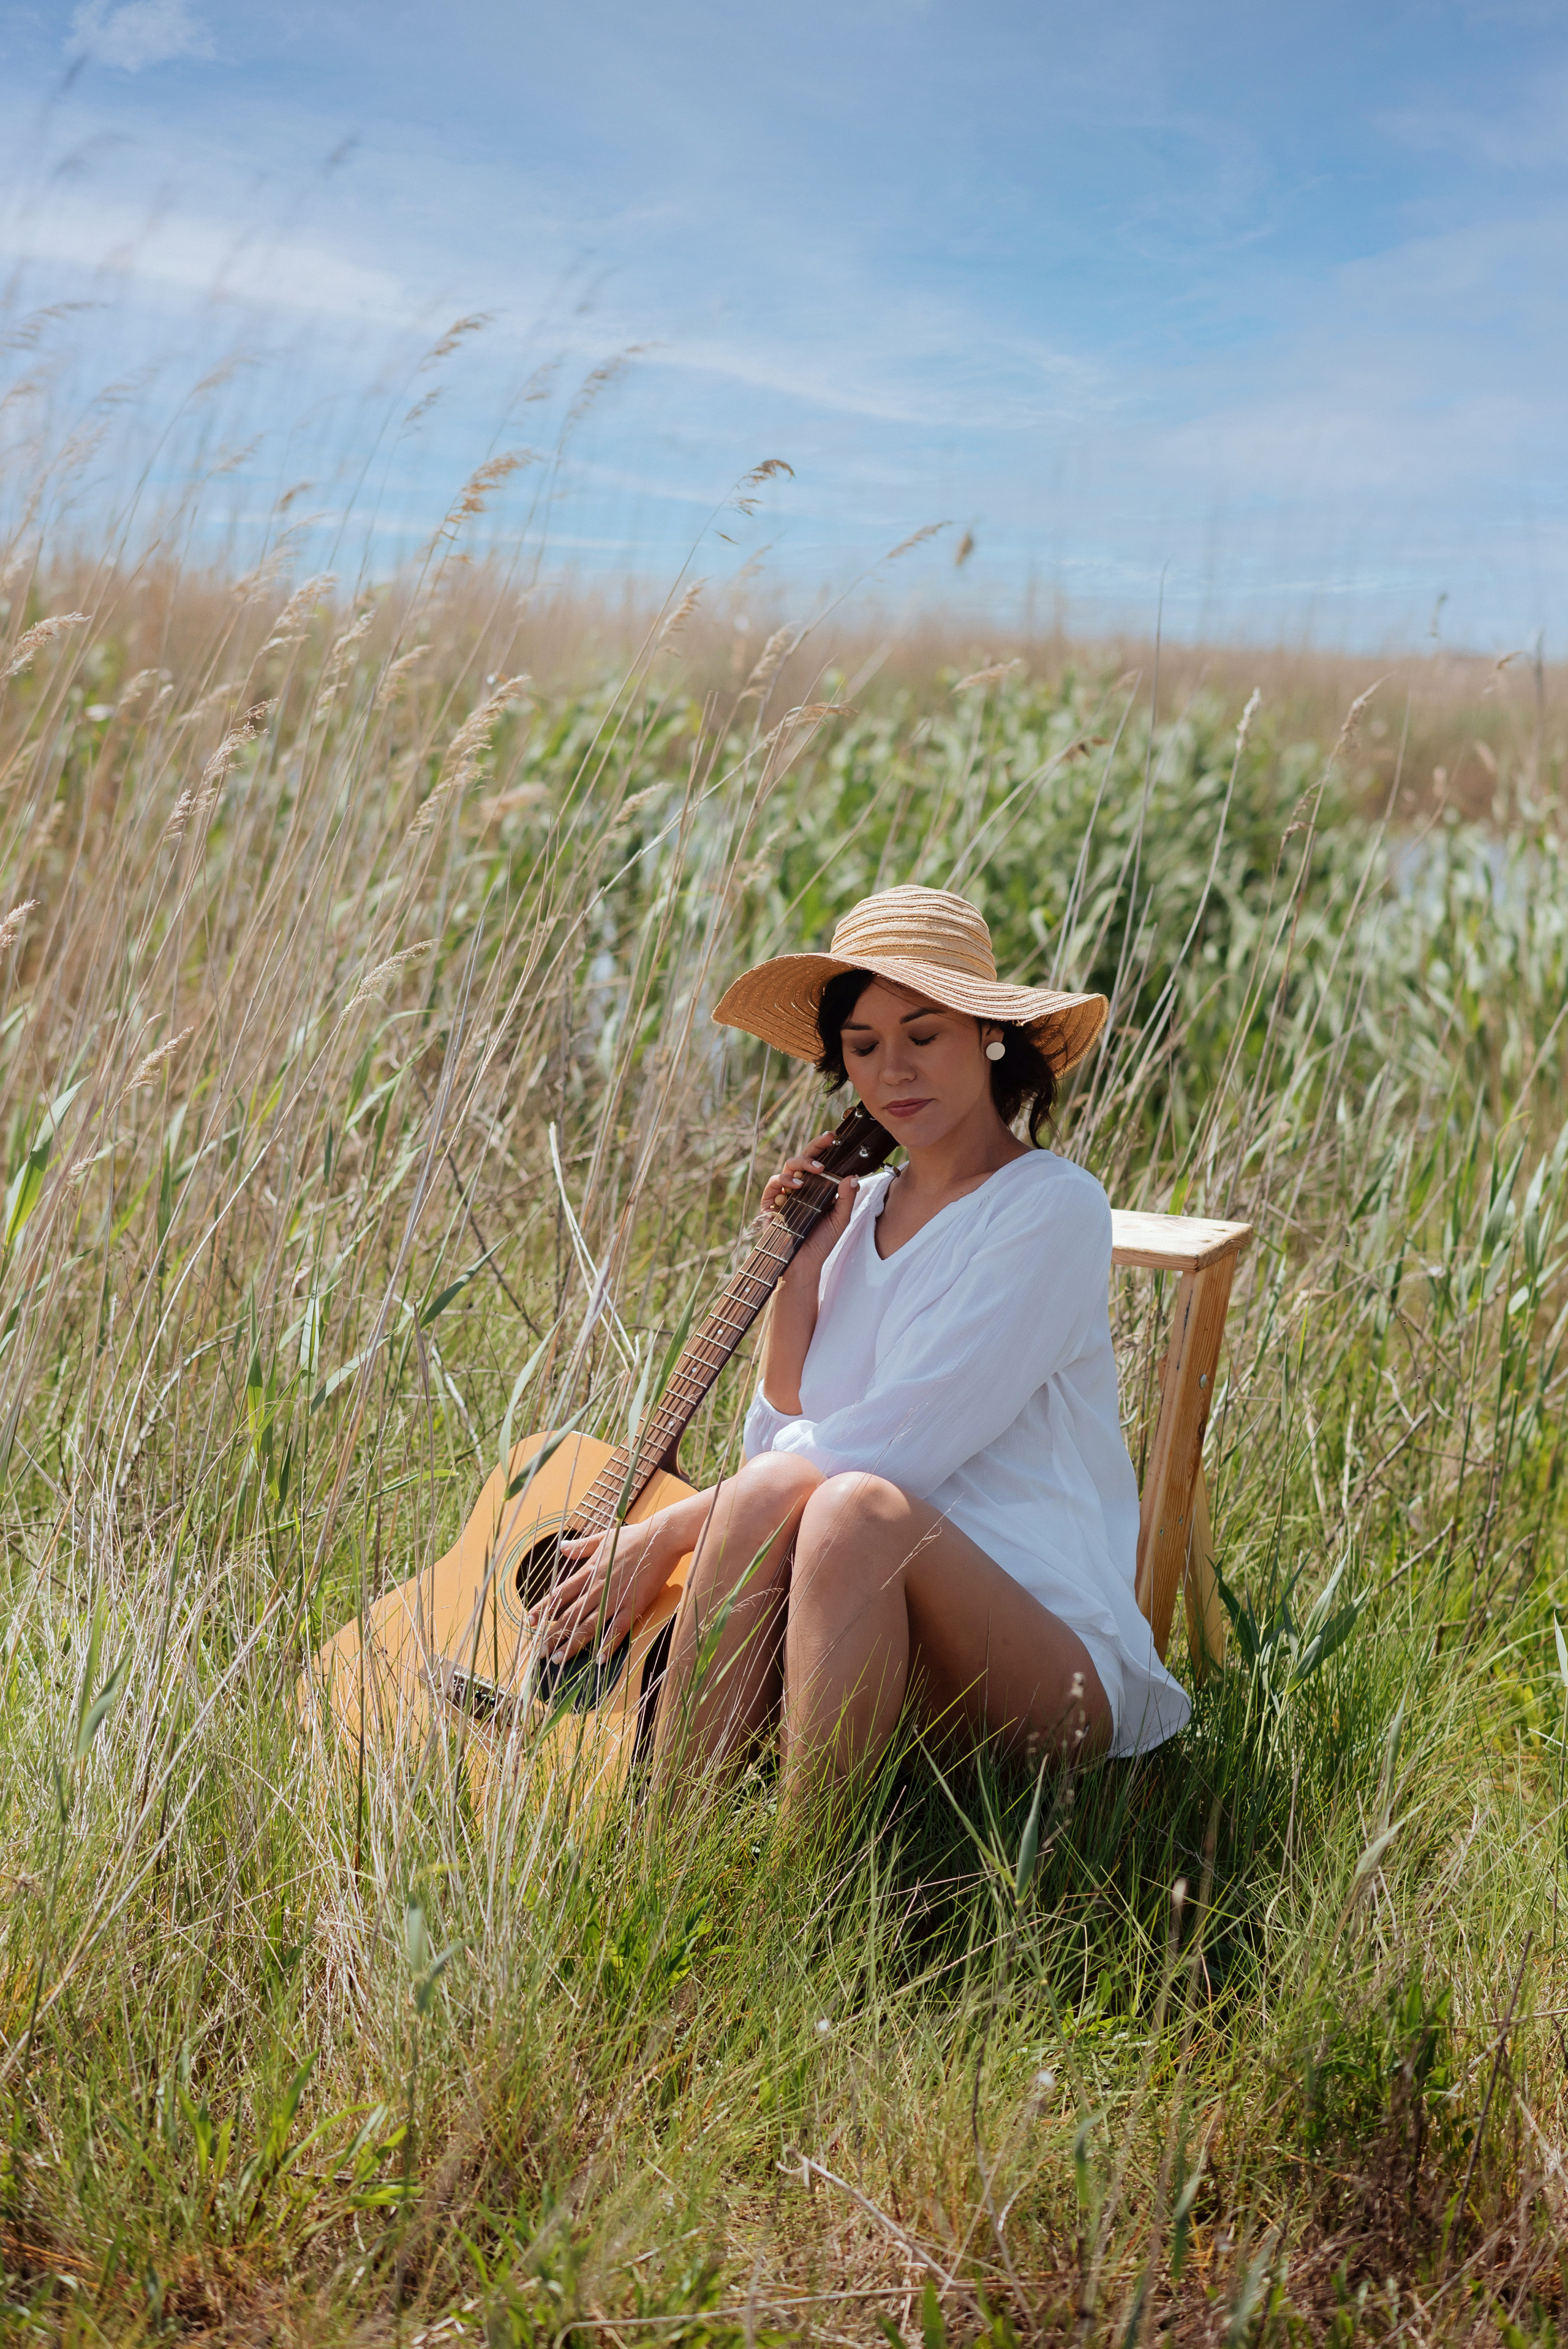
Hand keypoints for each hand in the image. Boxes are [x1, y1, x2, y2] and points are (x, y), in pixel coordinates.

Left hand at [531, 1507, 682, 1664]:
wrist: (661, 1537)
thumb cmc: (633, 1537)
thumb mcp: (603, 1538)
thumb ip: (581, 1547)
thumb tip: (561, 1546)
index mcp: (589, 1572)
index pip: (559, 1594)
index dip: (543, 1608)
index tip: (530, 1621)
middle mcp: (597, 1587)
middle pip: (569, 1615)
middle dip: (552, 1634)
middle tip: (539, 1652)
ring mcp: (615, 1597)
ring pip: (588, 1625)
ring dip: (572, 1644)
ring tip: (558, 1659)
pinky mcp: (633, 1605)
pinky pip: (618, 1629)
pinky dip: (607, 1644)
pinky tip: (598, 1659)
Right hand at [761, 1131, 857, 1282]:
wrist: (804, 1263)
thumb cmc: (822, 1242)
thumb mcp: (840, 1219)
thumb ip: (847, 1198)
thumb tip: (852, 1175)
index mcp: (817, 1188)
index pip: (820, 1162)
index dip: (825, 1148)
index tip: (834, 1137)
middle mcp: (800, 1187)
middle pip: (803, 1158)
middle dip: (815, 1146)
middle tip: (827, 1140)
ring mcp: (785, 1194)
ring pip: (788, 1166)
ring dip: (802, 1162)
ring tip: (816, 1169)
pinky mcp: (771, 1203)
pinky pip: (773, 1184)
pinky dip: (784, 1181)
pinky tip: (797, 1186)